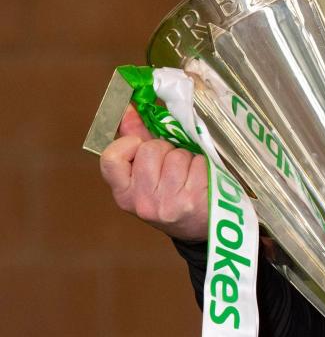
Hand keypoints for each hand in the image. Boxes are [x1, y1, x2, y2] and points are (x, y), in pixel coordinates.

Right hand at [100, 106, 208, 240]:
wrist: (200, 229)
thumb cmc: (171, 197)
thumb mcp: (146, 175)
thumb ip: (136, 139)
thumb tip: (128, 108)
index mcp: (124, 195)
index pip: (111, 158)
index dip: (128, 144)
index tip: (140, 147)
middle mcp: (144, 202)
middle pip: (150, 149)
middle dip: (164, 149)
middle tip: (170, 166)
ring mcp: (170, 203)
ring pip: (177, 155)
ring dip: (185, 158)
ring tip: (187, 174)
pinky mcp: (195, 200)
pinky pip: (198, 162)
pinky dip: (202, 165)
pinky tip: (201, 180)